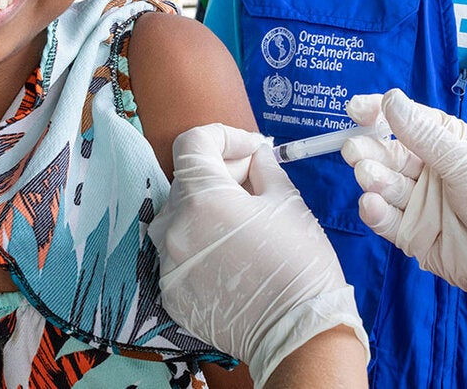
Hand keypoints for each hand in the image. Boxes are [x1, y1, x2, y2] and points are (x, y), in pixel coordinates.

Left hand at [158, 124, 367, 386]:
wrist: (296, 330)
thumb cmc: (298, 262)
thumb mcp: (287, 201)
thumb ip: (264, 169)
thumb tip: (255, 156)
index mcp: (200, 198)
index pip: (193, 143)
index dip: (226, 136)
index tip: (252, 148)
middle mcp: (172, 228)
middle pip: (187, 181)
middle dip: (222, 173)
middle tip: (257, 181)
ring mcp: (168, 264)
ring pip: (180, 218)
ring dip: (209, 209)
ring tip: (245, 219)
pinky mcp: (172, 293)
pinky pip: (180, 253)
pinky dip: (203, 244)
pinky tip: (234, 253)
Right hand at [343, 90, 466, 367]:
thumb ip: (426, 136)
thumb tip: (391, 99)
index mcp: (452, 144)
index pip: (409, 121)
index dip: (381, 113)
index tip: (355, 109)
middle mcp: (433, 171)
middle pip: (391, 154)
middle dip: (371, 149)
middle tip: (355, 149)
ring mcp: (423, 205)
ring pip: (386, 185)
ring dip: (373, 178)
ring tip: (368, 176)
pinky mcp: (415, 237)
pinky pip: (388, 221)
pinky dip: (376, 211)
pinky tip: (371, 204)